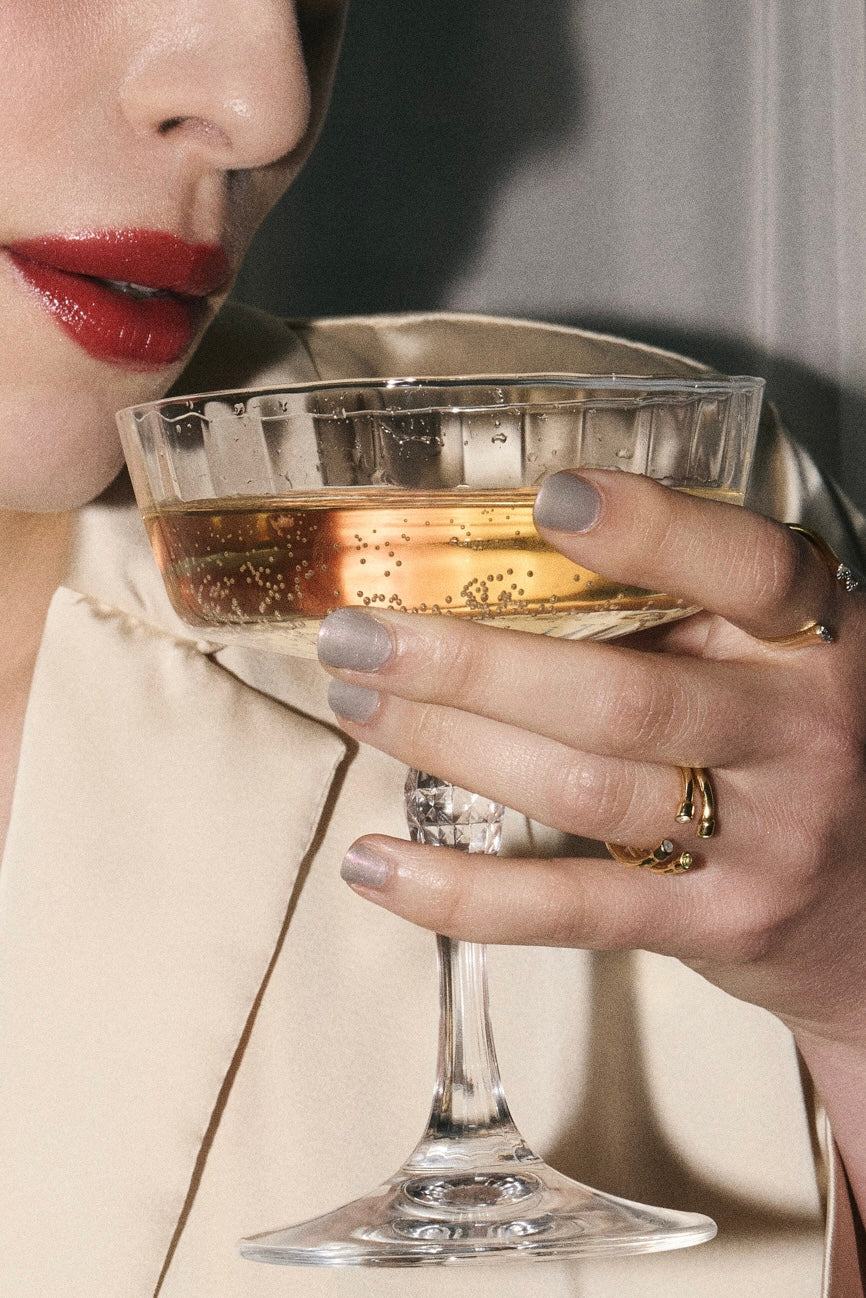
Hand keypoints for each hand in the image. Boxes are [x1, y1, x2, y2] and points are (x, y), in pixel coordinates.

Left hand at [317, 469, 865, 1047]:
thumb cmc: (790, 744)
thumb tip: (497, 548)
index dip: (653, 531)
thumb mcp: (771, 655)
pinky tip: (373, 863)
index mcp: (815, 640)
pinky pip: (571, 910)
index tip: (546, 499)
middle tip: (359, 634)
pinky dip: (461, 892)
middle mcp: (799, 736)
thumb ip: (681, 608)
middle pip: (624, 696)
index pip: (749, 571)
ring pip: (583, 790)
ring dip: (450, 745)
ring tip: (358, 704)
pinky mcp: (713, 923)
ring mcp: (762, 840)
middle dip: (473, 664)